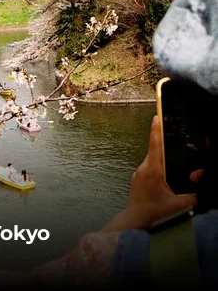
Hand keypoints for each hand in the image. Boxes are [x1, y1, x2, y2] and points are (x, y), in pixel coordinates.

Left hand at [103, 116, 197, 231]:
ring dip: (162, 157)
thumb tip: (202, 184)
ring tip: (174, 154)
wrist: (134, 220)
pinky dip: (158, 166)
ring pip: (153, 160)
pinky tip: (167, 172)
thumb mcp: (179, 204)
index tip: (156, 117)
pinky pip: (150, 167)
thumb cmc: (153, 213)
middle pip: (155, 151)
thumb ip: (194, 194)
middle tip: (173, 133)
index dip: (156, 130)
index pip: (155, 146)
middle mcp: (143, 169)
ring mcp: (138, 174)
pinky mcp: (138, 179)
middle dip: (165, 143)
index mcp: (152, 171)